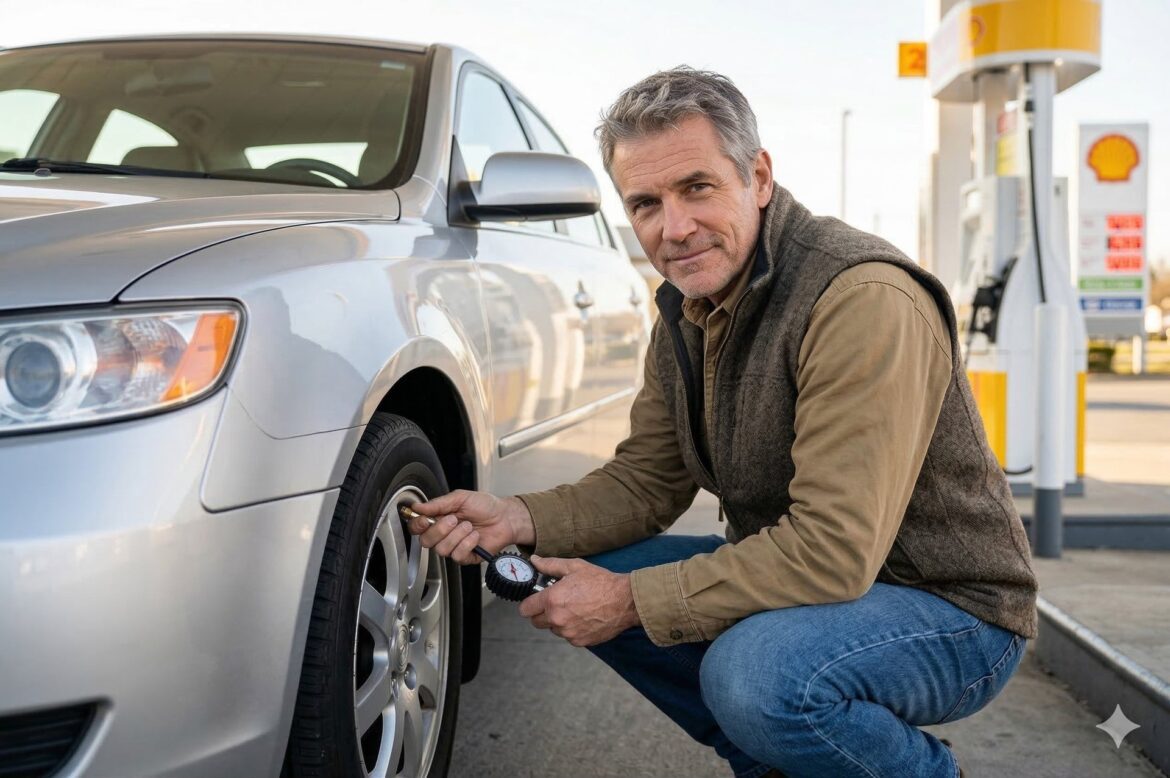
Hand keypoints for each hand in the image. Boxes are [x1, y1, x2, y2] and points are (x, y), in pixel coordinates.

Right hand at [406, 489, 534, 564]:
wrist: (505, 517)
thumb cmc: (485, 506)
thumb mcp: (461, 498)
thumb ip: (438, 503)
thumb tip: (418, 507)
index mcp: (439, 519)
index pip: (418, 527)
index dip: (418, 525)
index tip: (426, 519)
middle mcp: (444, 534)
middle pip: (426, 541)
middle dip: (440, 530)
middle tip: (454, 519)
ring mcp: (454, 546)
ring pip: (441, 550)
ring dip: (457, 536)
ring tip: (469, 526)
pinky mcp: (465, 556)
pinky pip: (457, 555)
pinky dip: (467, 543)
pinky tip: (475, 537)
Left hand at [518, 556, 640, 646]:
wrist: (624, 601)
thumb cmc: (601, 582)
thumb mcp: (574, 567)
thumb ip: (550, 565)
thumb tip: (535, 561)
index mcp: (552, 600)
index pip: (525, 609)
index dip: (529, 603)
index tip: (535, 600)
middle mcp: (557, 619)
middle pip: (536, 622)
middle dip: (542, 612)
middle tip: (556, 602)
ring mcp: (568, 633)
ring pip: (553, 629)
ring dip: (558, 621)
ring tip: (574, 608)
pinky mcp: (579, 641)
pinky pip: (567, 636)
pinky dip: (571, 628)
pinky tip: (583, 616)